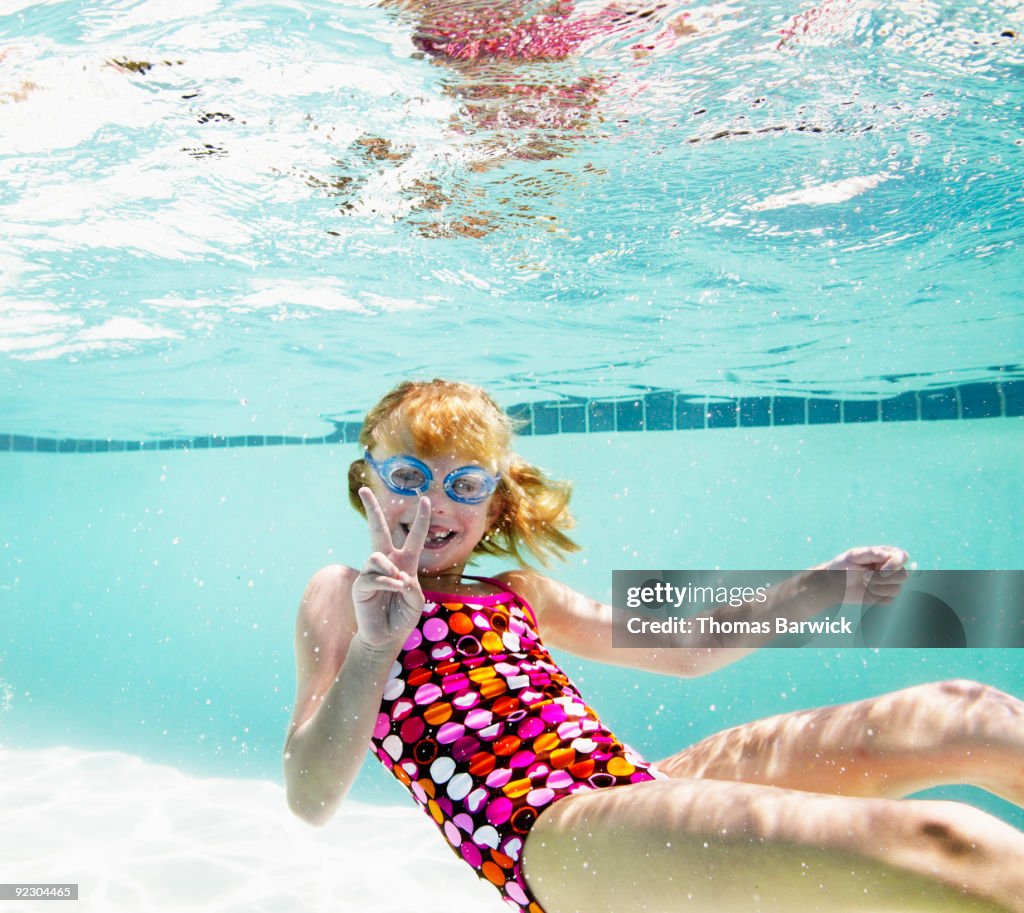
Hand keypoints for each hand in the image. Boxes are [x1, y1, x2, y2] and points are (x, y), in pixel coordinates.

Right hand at [351, 487, 429, 650]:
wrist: (387, 636)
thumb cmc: (403, 616)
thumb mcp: (417, 601)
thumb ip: (412, 587)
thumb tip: (398, 576)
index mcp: (406, 562)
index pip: (414, 536)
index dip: (421, 518)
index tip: (424, 499)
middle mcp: (388, 562)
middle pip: (378, 529)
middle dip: (371, 509)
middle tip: (363, 489)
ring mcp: (372, 571)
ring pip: (377, 556)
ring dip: (390, 570)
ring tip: (398, 584)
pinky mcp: (361, 585)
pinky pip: (373, 576)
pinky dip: (387, 582)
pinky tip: (393, 589)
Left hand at [825, 545, 909, 605]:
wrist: (834, 585)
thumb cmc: (843, 566)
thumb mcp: (853, 556)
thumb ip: (871, 553)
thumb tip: (888, 554)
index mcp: (886, 554)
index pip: (902, 557)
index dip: (895, 565)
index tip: (882, 571)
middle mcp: (891, 568)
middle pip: (903, 575)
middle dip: (882, 579)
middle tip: (865, 577)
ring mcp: (890, 583)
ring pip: (896, 589)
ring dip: (877, 587)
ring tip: (864, 582)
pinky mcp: (886, 596)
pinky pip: (889, 599)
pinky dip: (876, 596)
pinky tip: (866, 590)